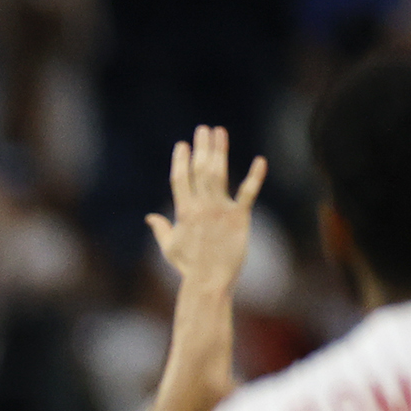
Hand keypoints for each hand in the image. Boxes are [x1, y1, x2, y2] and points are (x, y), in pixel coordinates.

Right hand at [147, 125, 265, 291]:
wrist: (209, 281)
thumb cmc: (188, 267)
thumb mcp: (169, 247)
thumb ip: (160, 228)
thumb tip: (150, 217)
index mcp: (183, 211)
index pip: (180, 179)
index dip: (181, 160)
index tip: (182, 144)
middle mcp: (201, 206)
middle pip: (199, 169)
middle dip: (201, 147)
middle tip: (203, 129)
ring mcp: (220, 210)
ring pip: (219, 173)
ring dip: (220, 150)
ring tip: (220, 133)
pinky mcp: (239, 217)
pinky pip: (248, 192)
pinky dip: (255, 176)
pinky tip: (260, 160)